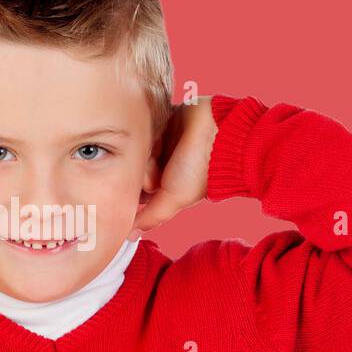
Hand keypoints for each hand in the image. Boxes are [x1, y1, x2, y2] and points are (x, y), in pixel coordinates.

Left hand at [129, 96, 216, 237]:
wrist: (222, 135)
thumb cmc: (202, 170)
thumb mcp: (174, 199)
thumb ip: (150, 217)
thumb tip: (129, 235)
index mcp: (164, 180)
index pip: (135, 184)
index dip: (138, 186)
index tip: (152, 186)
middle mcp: (161, 161)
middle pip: (133, 164)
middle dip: (144, 168)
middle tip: (159, 168)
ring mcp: (161, 139)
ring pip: (136, 144)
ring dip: (147, 148)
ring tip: (163, 147)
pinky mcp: (162, 117)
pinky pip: (142, 122)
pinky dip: (149, 129)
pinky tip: (163, 133)